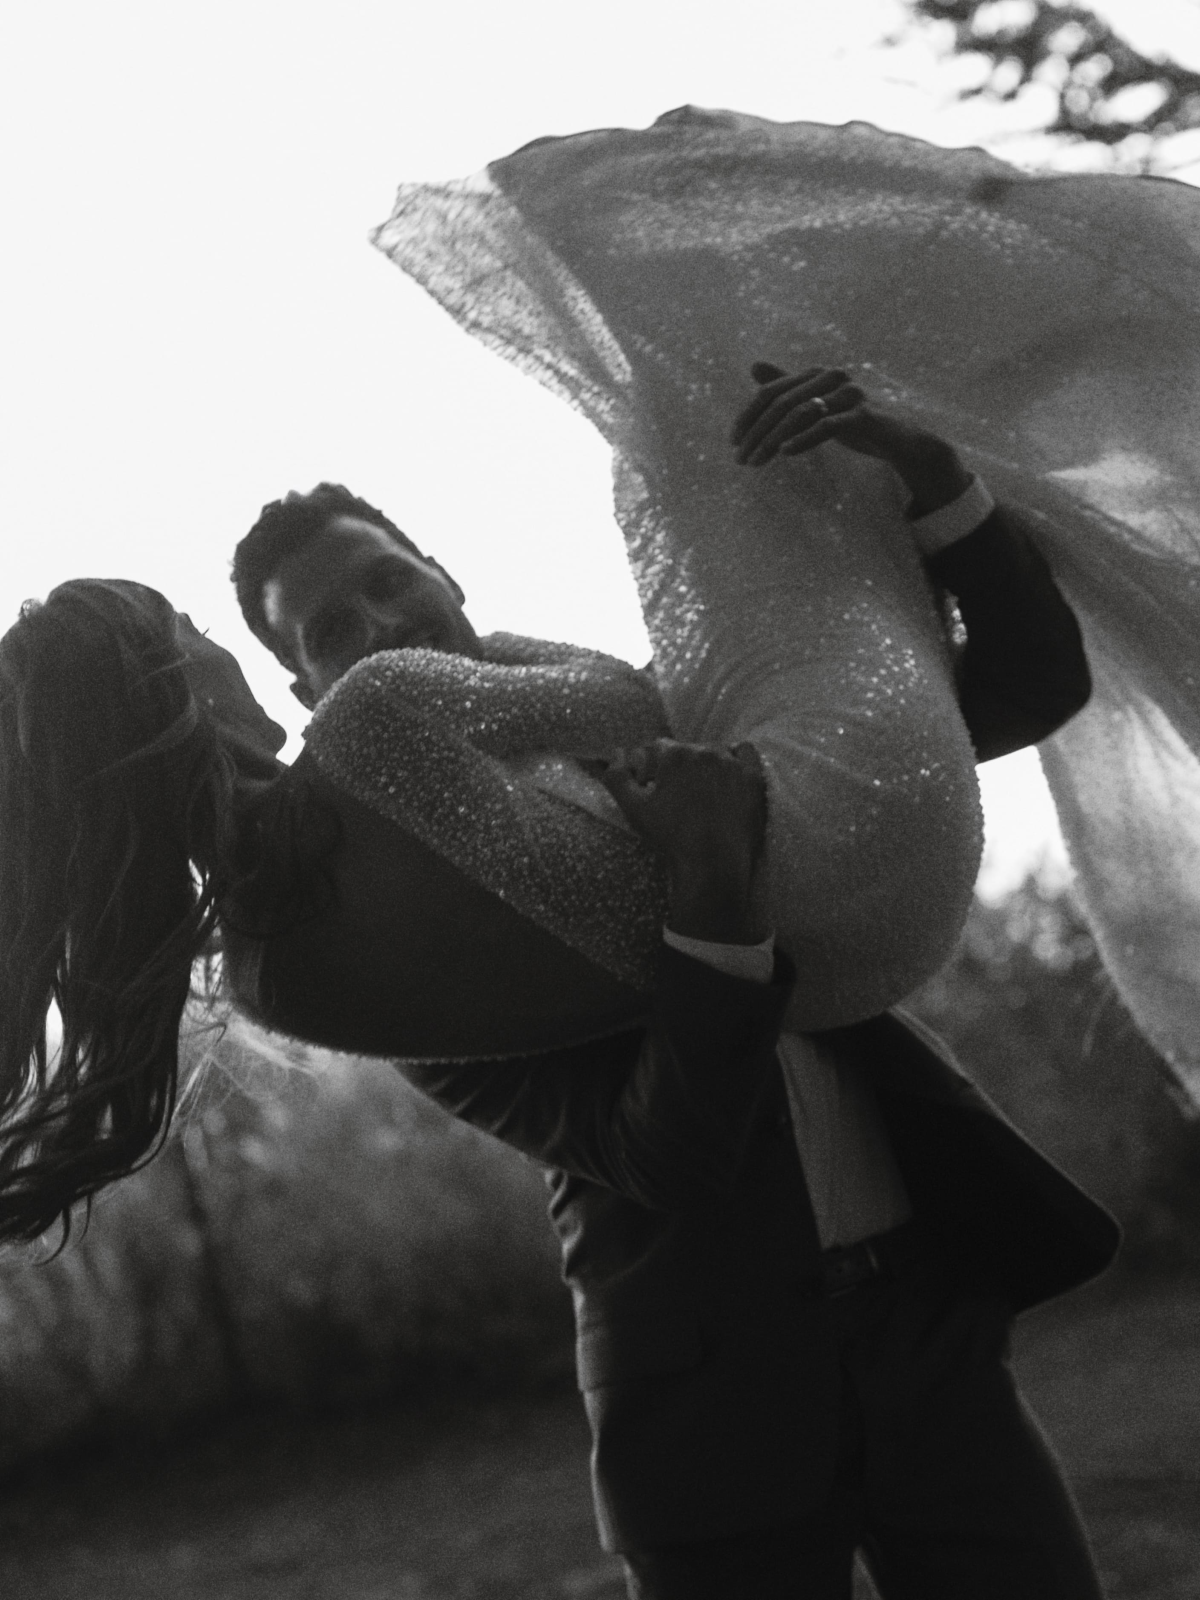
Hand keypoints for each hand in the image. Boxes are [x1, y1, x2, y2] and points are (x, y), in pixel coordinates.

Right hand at [599, 739, 767, 941]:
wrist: (713, 865)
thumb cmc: (670, 838)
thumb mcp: (634, 809)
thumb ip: (617, 776)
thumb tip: (616, 753)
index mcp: (674, 755)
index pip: (658, 749)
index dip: (652, 770)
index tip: (654, 790)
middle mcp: (705, 751)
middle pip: (686, 751)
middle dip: (678, 769)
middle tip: (677, 798)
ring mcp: (732, 763)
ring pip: (714, 752)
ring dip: (705, 766)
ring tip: (702, 794)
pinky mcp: (754, 778)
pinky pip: (745, 753)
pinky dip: (735, 760)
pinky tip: (728, 778)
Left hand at [731, 362, 971, 515]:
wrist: (900, 439)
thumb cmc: (855, 421)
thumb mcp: (817, 406)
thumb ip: (788, 388)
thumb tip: (754, 366)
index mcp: (816, 374)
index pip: (771, 391)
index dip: (748, 416)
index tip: (733, 441)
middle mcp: (831, 377)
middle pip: (781, 403)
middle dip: (755, 432)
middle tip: (740, 459)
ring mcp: (850, 394)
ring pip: (800, 414)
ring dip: (772, 440)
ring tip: (756, 463)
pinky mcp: (863, 415)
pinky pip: (827, 426)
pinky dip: (803, 439)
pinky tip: (785, 453)